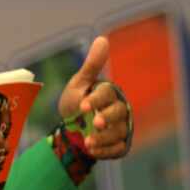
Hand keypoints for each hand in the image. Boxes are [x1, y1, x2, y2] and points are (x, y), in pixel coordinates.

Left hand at [58, 36, 130, 158]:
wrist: (70, 130)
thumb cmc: (77, 102)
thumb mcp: (79, 84)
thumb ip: (91, 66)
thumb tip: (102, 38)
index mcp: (108, 93)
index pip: (106, 94)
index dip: (95, 100)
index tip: (82, 106)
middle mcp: (118, 110)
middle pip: (118, 113)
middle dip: (106, 118)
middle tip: (94, 123)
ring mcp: (120, 128)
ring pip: (118, 132)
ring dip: (104, 137)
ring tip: (87, 142)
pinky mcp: (119, 145)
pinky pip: (117, 149)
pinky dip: (106, 151)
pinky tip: (92, 151)